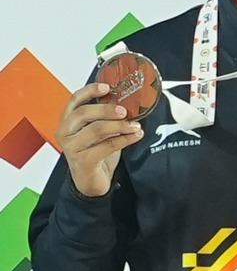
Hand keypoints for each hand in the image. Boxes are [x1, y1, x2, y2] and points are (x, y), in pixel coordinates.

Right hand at [57, 83, 143, 197]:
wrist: (91, 183)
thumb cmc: (95, 155)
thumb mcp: (98, 133)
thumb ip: (105, 119)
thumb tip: (127, 104)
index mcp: (67, 121)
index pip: (74, 100)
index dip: (90, 91)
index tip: (107, 87)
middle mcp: (65, 132)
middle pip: (84, 113)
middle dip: (106, 110)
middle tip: (125, 110)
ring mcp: (72, 147)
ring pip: (96, 129)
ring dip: (119, 125)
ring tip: (135, 125)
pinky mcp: (83, 160)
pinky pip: (107, 146)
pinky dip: (124, 139)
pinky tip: (135, 136)